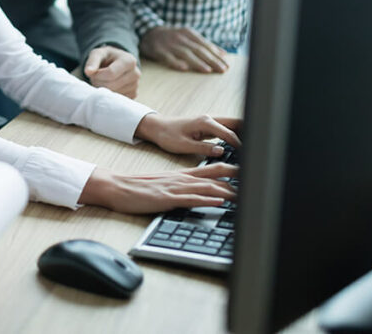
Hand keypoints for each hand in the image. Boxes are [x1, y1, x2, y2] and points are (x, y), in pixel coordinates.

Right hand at [79, 162, 237, 213]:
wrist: (116, 186)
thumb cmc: (137, 188)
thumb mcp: (163, 184)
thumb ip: (180, 186)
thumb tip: (198, 192)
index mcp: (181, 175)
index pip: (212, 170)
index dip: (231, 170)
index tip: (249, 171)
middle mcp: (181, 179)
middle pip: (214, 177)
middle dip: (236, 180)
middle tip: (255, 182)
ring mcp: (174, 188)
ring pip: (206, 188)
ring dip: (226, 191)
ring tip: (244, 195)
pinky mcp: (166, 198)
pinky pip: (190, 199)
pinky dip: (206, 200)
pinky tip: (218, 202)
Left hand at [83, 46, 140, 97]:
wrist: (117, 62)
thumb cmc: (107, 57)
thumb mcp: (98, 54)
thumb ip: (92, 61)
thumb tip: (88, 72)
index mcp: (129, 61)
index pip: (110, 74)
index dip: (98, 75)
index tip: (94, 73)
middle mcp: (136, 73)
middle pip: (112, 85)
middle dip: (99, 83)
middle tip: (96, 78)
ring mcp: (136, 85)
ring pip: (114, 94)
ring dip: (103, 89)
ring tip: (102, 81)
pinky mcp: (133, 94)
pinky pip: (117, 99)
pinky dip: (109, 95)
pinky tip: (108, 86)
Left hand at [134, 113, 241, 155]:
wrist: (157, 128)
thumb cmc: (167, 136)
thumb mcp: (184, 145)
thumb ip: (203, 148)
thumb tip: (221, 151)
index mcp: (205, 122)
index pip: (228, 133)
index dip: (239, 144)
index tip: (247, 154)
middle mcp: (209, 119)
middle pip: (235, 123)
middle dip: (248, 132)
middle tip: (256, 146)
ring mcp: (209, 122)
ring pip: (231, 125)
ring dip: (242, 133)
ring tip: (251, 146)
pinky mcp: (207, 126)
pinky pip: (225, 129)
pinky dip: (234, 135)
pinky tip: (239, 145)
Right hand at [140, 26, 228, 72]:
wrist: (148, 32)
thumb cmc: (172, 37)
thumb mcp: (188, 36)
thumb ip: (204, 44)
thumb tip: (223, 53)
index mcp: (189, 33)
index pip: (205, 45)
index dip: (216, 55)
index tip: (226, 64)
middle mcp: (180, 38)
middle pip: (198, 50)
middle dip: (212, 60)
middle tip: (222, 70)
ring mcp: (169, 44)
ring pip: (186, 54)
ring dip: (198, 62)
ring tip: (208, 70)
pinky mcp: (159, 51)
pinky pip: (168, 58)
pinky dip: (176, 63)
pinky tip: (184, 68)